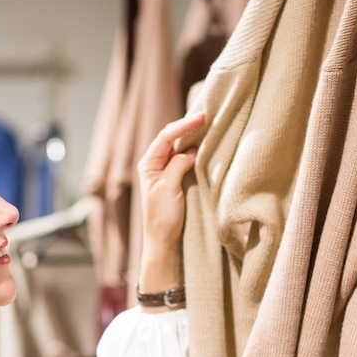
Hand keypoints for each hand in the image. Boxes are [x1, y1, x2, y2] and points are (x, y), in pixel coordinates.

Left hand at [136, 113, 203, 296]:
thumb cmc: (162, 218)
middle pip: (171, 137)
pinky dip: (196, 150)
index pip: (165, 137)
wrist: (164, 242)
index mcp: (148, 164)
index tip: (201, 117)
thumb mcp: (169, 189)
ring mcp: (166, 172)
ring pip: (180, 147)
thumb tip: (189, 150)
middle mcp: (155, 165)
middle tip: (207, 114)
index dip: (183, 125)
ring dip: (192, 136)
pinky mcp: (177, 180)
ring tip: (208, 125)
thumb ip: (177, 166)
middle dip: (187, 125)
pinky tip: (206, 145)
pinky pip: (186, 159)